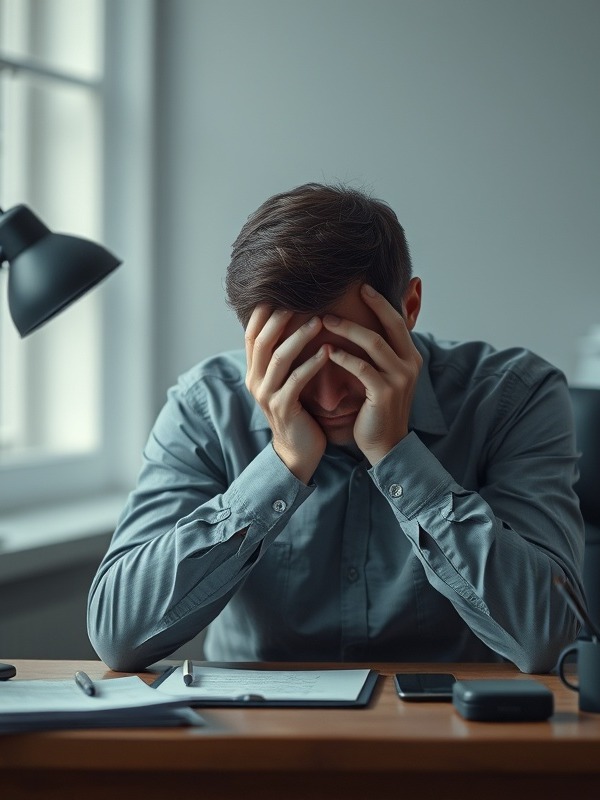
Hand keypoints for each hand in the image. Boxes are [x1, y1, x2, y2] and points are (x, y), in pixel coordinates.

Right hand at [245, 306, 327, 483]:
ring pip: (279, 358)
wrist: (298, 451)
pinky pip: (296, 380)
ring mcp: (267, 395)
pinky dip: (312, 363)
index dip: (262, 312)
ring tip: (320, 321)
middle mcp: (255, 381)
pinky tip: (328, 352)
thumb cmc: (297, 411)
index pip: (252, 334)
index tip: (281, 292)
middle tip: (302, 300)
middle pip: (262, 341)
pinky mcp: (283, 408)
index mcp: (254, 371)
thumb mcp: (284, 381)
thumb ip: (283, 357)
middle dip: (280, 318)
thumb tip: (292, 323)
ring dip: (299, 337)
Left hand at [322, 284, 422, 464]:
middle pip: (389, 325)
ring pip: (374, 343)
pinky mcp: (385, 393)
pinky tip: (327, 350)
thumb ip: (379, 354)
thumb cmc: (378, 409)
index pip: (397, 321)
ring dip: (347, 329)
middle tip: (344, 291)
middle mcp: (410, 364)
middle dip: (369, 305)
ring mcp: (400, 378)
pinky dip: (344, 357)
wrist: (385, 445)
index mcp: (411, 357)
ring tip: (324, 320)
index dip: (380, 302)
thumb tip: (362, 328)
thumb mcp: (384, 377)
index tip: (362, 286)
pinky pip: (362, 368)